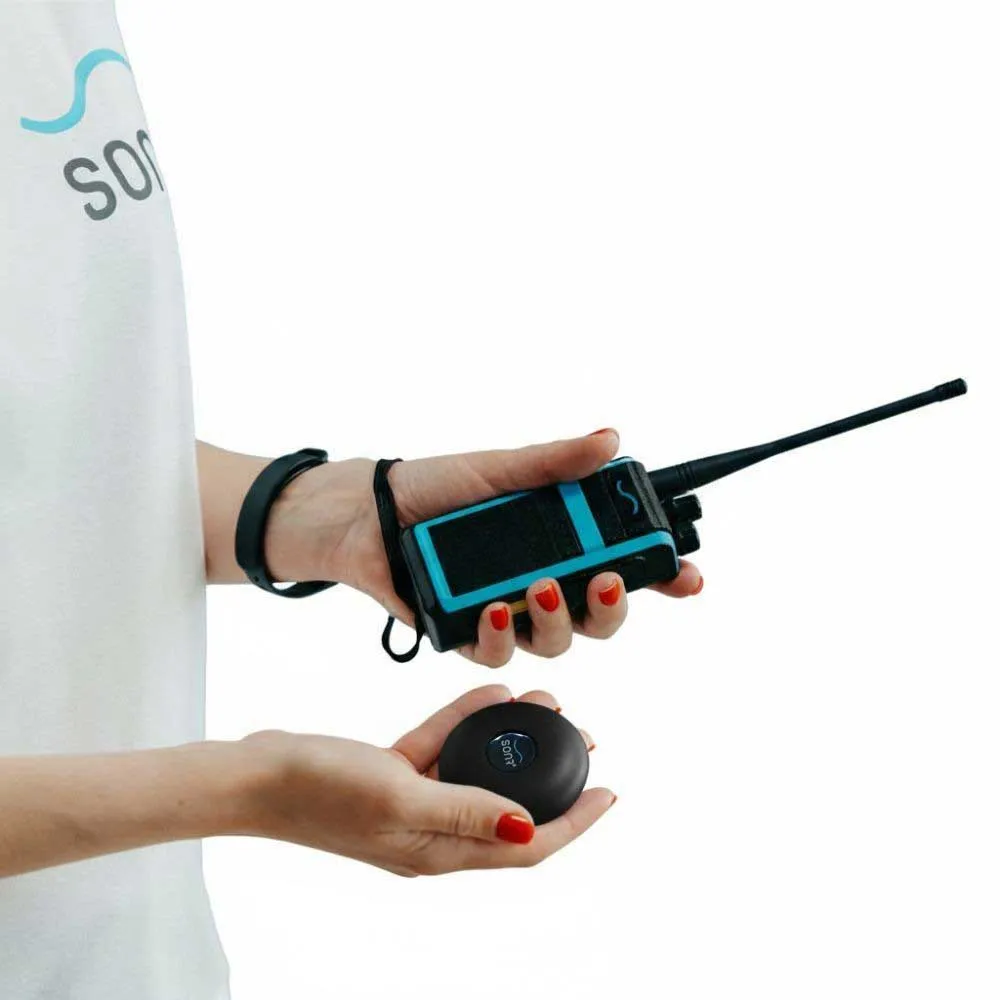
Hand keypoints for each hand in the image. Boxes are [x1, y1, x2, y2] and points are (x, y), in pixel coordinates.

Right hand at [238, 685, 612, 876]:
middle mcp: (432, 834)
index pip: (525, 845)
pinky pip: (443, 746)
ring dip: (511, 738)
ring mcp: (412, 803)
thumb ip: (466, 810)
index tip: (609, 792)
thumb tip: (527, 825)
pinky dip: (465, 721)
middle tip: (582, 735)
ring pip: (479, 769)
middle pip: (509, 805)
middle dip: (550, 773)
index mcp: (438, 853)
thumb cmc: (319, 791)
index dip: (573, 822)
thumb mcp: (399, 798)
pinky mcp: (394, 774)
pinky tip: (491, 694)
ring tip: (544, 700)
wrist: (253, 776)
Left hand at [265, 429, 702, 665]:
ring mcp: (508, 612)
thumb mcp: (500, 468)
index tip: (688, 577)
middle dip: (612, 606)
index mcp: (560, 543)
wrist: (368, 513)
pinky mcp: (468, 634)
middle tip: (604, 580)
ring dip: (555, 620)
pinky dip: (500, 632)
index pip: (624, 564)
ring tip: (537, 587)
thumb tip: (610, 439)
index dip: (663, 576)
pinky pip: (498, 650)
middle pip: (600, 616)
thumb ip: (555, 462)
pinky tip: (492, 608)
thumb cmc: (435, 488)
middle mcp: (542, 583)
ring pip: (555, 640)